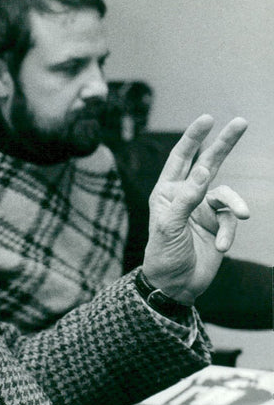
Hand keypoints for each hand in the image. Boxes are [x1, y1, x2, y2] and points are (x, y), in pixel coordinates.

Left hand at [142, 115, 249, 304]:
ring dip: (235, 205)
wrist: (175, 285)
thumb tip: (203, 171)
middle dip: (224, 143)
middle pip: (209, 163)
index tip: (208, 119)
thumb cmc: (163, 253)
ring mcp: (203, 210)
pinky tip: (221, 248)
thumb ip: (187, 197)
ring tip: (242, 215)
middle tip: (241, 122)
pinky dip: (229, 233)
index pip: (181, 158)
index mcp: (166, 191)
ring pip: (227, 195)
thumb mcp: (169, 224)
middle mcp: (186, 196)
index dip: (194, 138)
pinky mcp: (218, 226)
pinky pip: (231, 221)